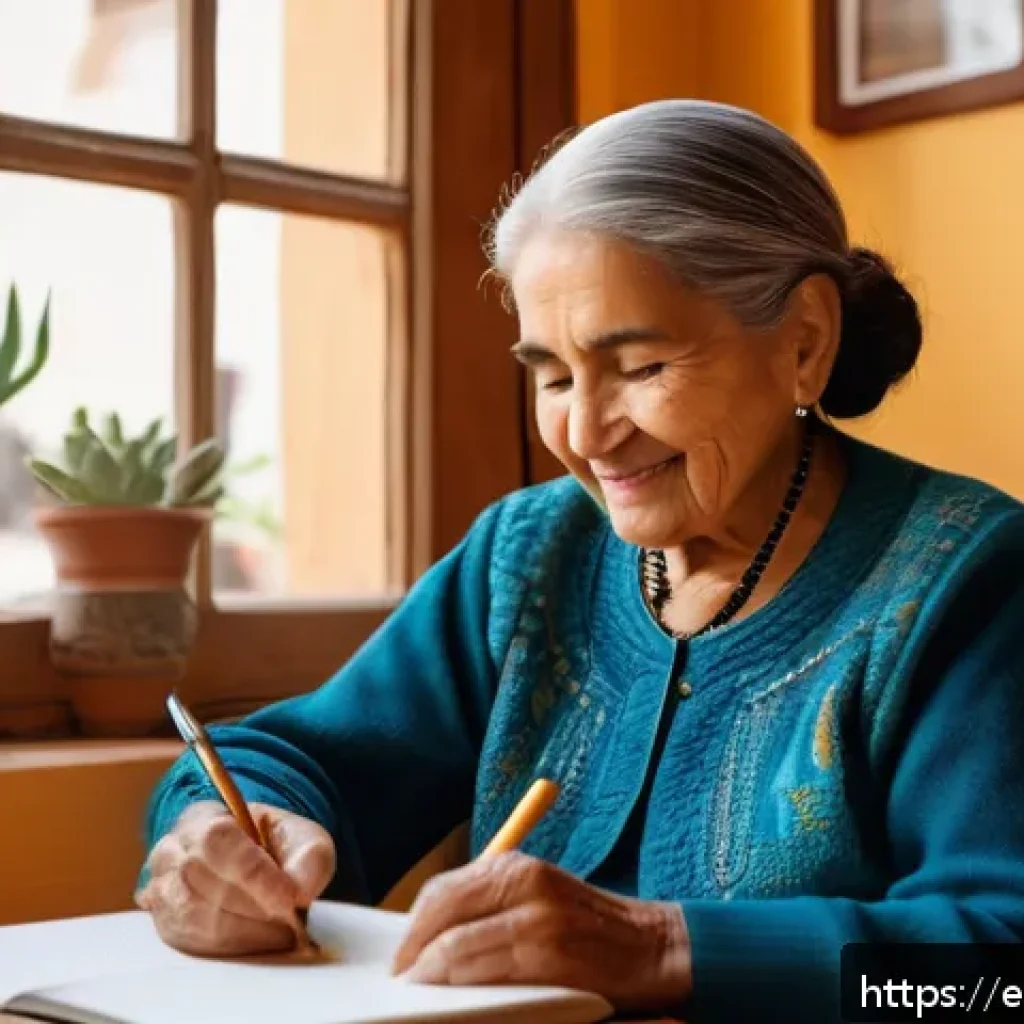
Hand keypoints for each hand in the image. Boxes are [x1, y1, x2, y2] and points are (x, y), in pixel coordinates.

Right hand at [135, 801, 334, 956]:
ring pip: (192, 917)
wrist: (252, 865)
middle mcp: (171, 850)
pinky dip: (228, 948)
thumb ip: (310, 857)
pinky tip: (255, 942)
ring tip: (278, 933)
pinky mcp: (165, 924)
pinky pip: (188, 943)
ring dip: (243, 932)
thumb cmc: (275, 847)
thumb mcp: (303, 838)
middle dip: (253, 907)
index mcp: (203, 816)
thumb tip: (301, 891)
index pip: (217, 840)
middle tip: (291, 922)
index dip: (254, 874)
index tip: (290, 899)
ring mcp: (162, 889)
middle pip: (201, 880)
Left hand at [391, 852, 690, 1012]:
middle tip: (402, 978)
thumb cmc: (587, 929)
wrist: (652, 947)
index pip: (442, 890)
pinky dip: (460, 984)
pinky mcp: (549, 952)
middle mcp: (522, 881)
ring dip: (430, 971)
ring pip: (457, 944)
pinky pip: (486, 969)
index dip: (413, 927)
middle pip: (441, 911)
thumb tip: (431, 935)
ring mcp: (536, 916)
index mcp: (515, 866)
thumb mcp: (538, 898)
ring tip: (420, 990)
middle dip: (413, 949)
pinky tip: (452, 996)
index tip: (400, 956)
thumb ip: (491, 906)